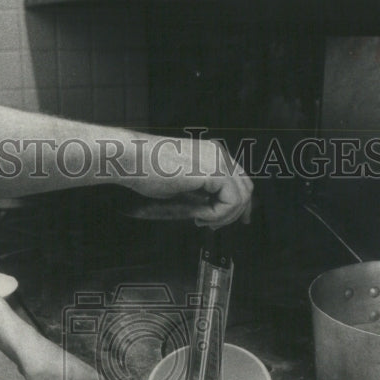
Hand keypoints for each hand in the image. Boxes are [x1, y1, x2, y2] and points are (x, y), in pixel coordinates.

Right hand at [130, 138, 253, 227]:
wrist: (134, 159)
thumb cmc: (148, 170)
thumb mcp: (182, 183)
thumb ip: (202, 193)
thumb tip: (213, 212)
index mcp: (213, 153)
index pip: (239, 180)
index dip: (240, 204)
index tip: (233, 220)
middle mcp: (220, 153)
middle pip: (246, 188)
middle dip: (235, 213)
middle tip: (215, 226)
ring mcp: (219, 160)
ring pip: (241, 197)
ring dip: (223, 216)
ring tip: (201, 220)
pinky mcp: (214, 171)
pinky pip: (231, 201)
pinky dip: (218, 214)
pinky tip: (199, 215)